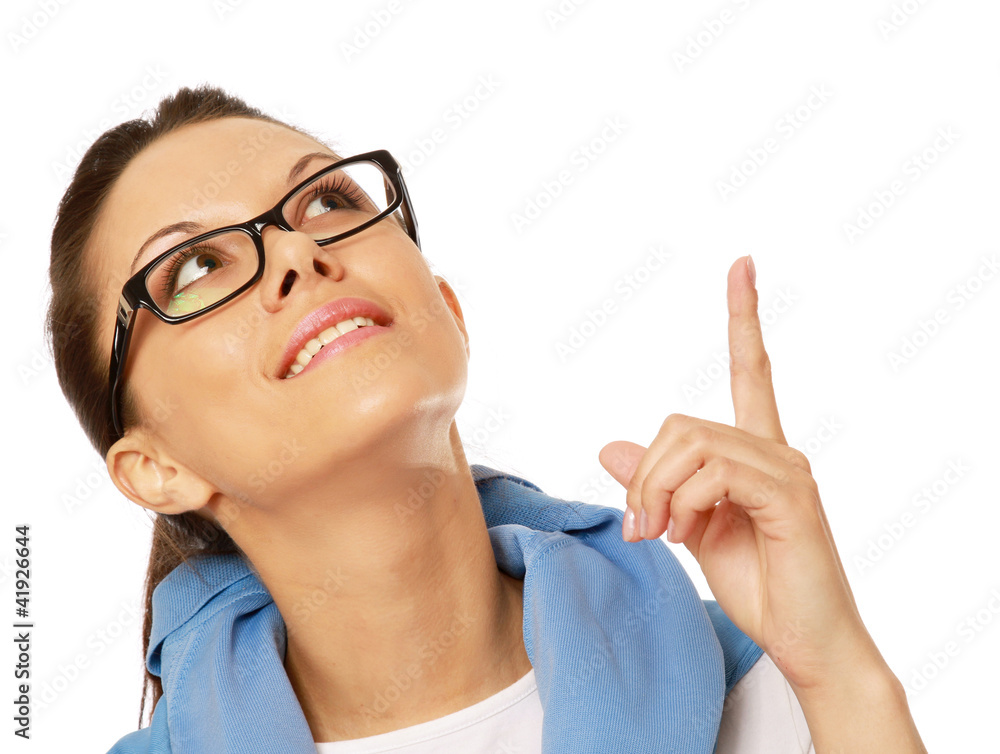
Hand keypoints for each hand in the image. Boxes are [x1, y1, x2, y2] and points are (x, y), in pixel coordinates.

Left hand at [599, 255, 878, 692]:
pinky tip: (683, 534)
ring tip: (656, 533)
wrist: (807, 642)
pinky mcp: (790, 496)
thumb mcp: (688, 528)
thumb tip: (610, 447)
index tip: (741, 265)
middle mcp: (776, 450)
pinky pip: (716, 472)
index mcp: (755, 452)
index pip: (751, 370)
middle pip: (681, 423)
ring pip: (691, 444)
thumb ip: (657, 485)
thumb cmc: (759, 585)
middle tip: (639, 524)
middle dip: (644, 474)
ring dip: (657, 491)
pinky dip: (684, 502)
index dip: (743, 317)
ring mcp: (788, 470)